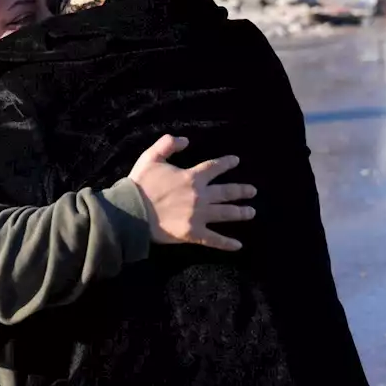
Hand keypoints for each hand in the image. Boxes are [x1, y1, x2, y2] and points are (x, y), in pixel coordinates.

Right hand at [127, 135, 255, 251]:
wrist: (132, 211)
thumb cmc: (141, 184)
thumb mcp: (151, 157)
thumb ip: (168, 144)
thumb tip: (186, 140)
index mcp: (191, 177)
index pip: (214, 167)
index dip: (226, 163)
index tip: (236, 161)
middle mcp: (200, 196)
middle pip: (226, 192)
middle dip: (242, 191)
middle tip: (253, 191)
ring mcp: (198, 216)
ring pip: (226, 214)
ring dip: (241, 213)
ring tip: (251, 212)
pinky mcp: (193, 233)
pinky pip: (214, 239)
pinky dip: (227, 243)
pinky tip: (239, 245)